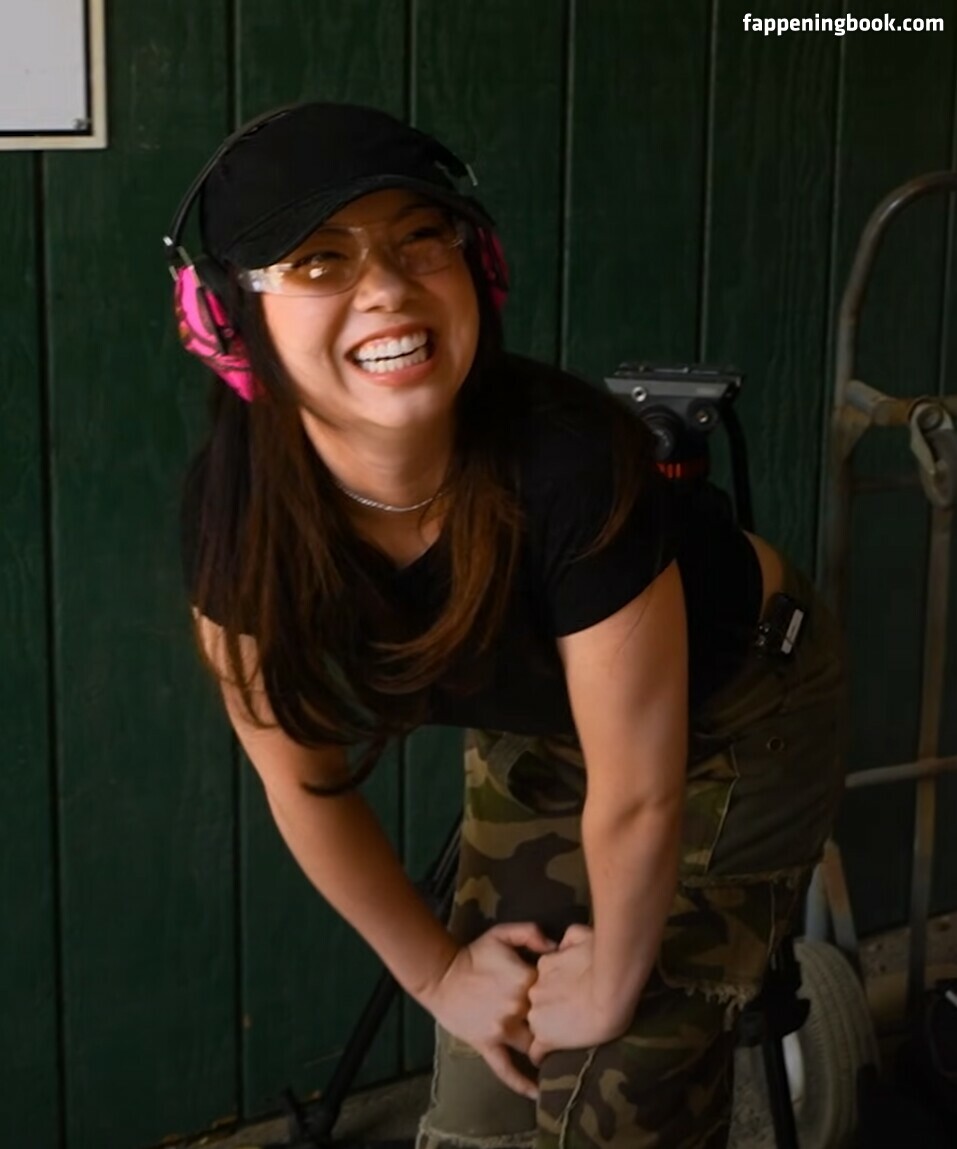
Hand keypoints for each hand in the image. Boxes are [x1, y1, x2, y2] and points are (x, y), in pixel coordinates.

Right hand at [420, 922, 555, 1098]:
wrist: (441, 974)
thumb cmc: (474, 953)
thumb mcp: (502, 933)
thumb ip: (531, 933)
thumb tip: (556, 947)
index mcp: (525, 980)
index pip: (556, 989)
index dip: (564, 990)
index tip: (571, 993)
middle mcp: (517, 1007)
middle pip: (549, 1020)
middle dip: (560, 1021)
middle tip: (572, 1025)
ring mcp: (502, 1029)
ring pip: (534, 1045)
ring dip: (546, 1050)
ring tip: (562, 1057)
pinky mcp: (487, 1045)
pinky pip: (506, 1070)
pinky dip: (522, 1083)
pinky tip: (537, 1093)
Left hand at [527, 925, 633, 1064]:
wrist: (609, 990)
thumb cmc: (600, 960)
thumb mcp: (582, 935)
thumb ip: (568, 938)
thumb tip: (562, 944)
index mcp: (543, 968)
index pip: (539, 983)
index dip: (551, 990)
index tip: (563, 995)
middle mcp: (535, 991)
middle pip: (535, 1003)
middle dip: (547, 1009)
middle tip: (568, 1014)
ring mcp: (538, 1015)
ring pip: (536, 1025)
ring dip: (547, 1030)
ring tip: (566, 1036)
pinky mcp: (546, 1038)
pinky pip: (536, 1052)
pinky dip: (541, 1056)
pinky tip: (548, 1059)